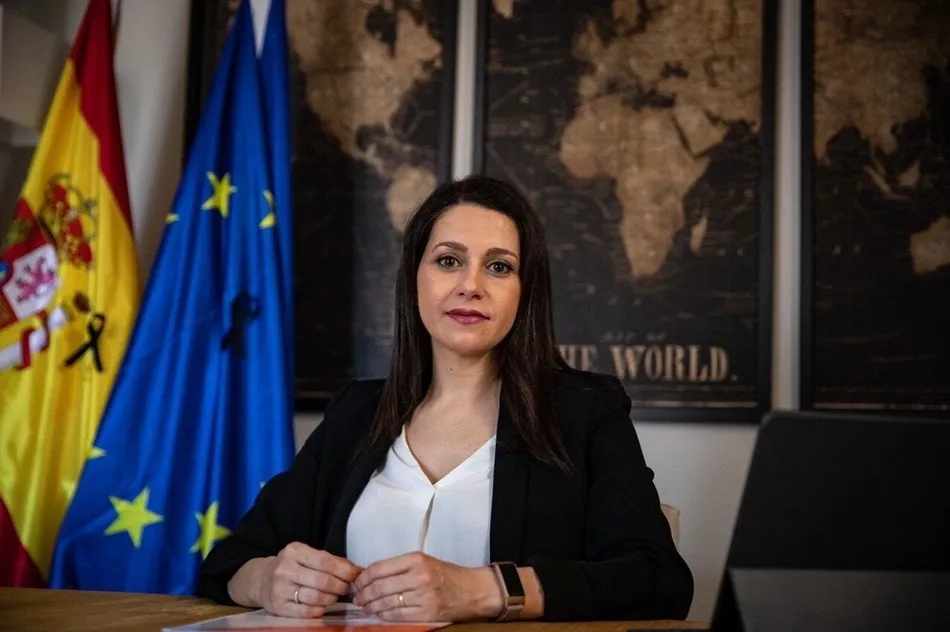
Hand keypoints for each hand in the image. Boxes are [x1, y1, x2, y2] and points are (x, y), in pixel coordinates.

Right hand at [256, 542, 361, 617]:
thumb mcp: (307, 555)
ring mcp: (279, 589)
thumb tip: (357, 571)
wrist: (260, 580)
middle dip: (341, 586)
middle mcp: (285, 569)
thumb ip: (331, 561)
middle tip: (347, 589)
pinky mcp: (278, 607)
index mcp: (295, 551)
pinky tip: (322, 606)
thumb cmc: (292, 566)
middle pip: (323, 581)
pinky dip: (320, 610)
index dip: (345, 571)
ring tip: (334, 596)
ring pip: (316, 598)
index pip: (326, 562)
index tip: (356, 575)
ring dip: (331, 599)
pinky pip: (306, 612)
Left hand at [351, 552, 502, 621]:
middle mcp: (419, 576)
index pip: (379, 568)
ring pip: (386, 603)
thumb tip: (370, 576)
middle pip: (379, 587)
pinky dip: (384, 615)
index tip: (357, 583)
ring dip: (371, 606)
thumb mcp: (424, 561)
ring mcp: (423, 596)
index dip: (363, 578)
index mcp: (416, 559)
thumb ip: (399, 567)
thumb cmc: (447, 575)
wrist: (472, 590)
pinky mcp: (426, 613)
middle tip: (358, 598)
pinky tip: (379, 613)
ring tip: (366, 606)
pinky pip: (397, 616)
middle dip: (363, 594)